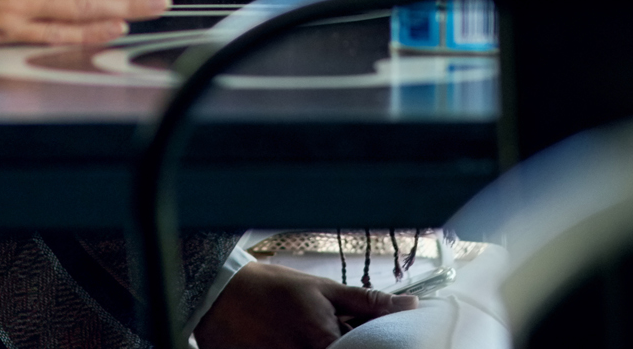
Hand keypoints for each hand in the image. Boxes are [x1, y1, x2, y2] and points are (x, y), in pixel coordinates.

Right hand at [196, 261, 416, 348]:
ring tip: (314, 330)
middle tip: (340, 328)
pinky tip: (302, 339)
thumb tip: (411, 306)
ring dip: (338, 347)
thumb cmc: (272, 289)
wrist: (221, 296)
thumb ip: (367, 302)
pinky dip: (311, 347)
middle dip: (357, 344)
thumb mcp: (322, 289)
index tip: (389, 337)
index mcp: (325, 341)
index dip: (380, 343)